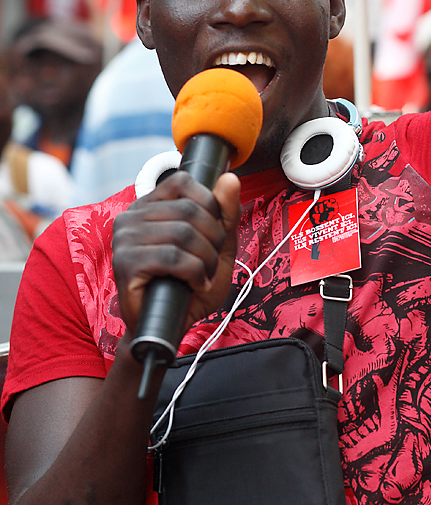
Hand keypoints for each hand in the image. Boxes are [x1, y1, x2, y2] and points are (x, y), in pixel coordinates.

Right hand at [112, 170, 240, 336]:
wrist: (169, 326)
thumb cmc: (190, 286)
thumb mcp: (217, 247)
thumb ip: (226, 214)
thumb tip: (230, 178)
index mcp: (149, 205)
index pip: (184, 181)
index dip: (210, 206)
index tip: (213, 235)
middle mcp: (131, 217)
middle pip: (189, 209)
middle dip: (213, 239)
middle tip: (211, 263)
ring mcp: (124, 239)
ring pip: (184, 233)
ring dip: (206, 260)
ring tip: (204, 277)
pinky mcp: (125, 264)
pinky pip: (172, 257)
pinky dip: (195, 273)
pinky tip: (195, 285)